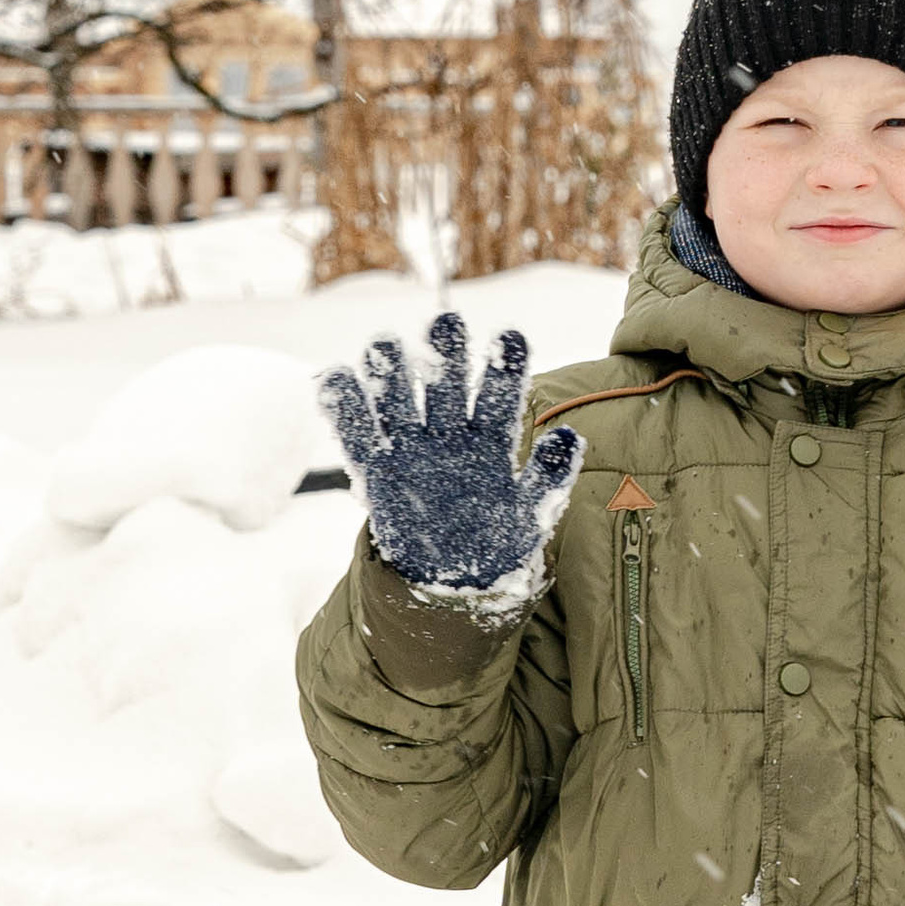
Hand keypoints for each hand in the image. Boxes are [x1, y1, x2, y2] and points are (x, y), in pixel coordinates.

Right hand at [318, 311, 583, 602]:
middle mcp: (448, 434)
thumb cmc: (496, 541)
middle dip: (445, 354)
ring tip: (384, 346)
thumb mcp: (529, 516)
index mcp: (489, 439)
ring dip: (391, 373)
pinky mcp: (377, 471)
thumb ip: (548, 479)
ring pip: (399, 401)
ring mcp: (411, 449)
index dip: (504, 367)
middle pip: (444, 385)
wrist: (452, 582)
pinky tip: (335, 379)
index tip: (511, 337)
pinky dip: (345, 410)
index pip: (498, 395)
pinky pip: (357, 437)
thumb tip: (569, 436)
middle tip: (445, 323)